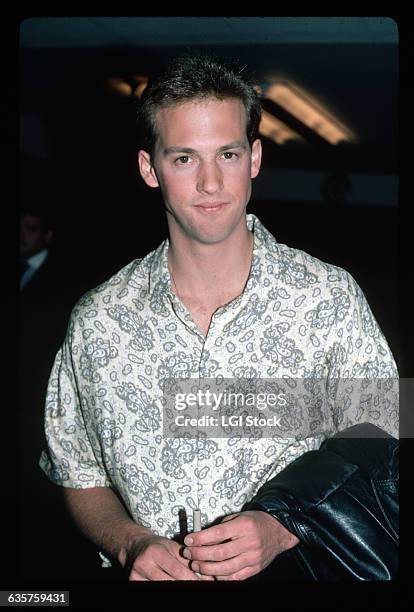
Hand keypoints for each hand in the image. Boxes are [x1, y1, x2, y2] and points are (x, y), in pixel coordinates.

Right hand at [124, 534, 213, 580]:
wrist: (136, 547)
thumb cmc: (157, 546)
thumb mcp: (174, 548)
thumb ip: (189, 561)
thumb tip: (206, 577)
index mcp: (155, 552)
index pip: (177, 571)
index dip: (192, 579)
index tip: (204, 581)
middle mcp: (144, 564)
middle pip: (169, 582)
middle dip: (186, 583)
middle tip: (197, 583)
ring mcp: (136, 575)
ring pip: (162, 587)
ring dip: (177, 586)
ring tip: (185, 581)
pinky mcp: (134, 582)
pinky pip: (154, 588)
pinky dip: (165, 586)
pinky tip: (171, 582)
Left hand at [182, 511, 299, 579]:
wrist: (277, 531)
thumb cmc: (256, 522)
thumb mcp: (238, 516)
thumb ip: (221, 526)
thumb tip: (201, 537)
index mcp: (244, 526)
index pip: (217, 534)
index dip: (200, 538)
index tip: (189, 540)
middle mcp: (249, 543)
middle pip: (219, 553)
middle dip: (199, 554)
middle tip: (188, 553)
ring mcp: (253, 558)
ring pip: (225, 568)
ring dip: (206, 568)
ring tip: (196, 564)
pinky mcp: (254, 569)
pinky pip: (235, 577)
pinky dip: (221, 577)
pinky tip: (212, 573)